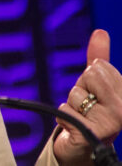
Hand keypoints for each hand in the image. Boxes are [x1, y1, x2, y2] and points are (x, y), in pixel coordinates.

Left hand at [53, 30, 121, 164]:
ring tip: (84, 116)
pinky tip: (75, 126)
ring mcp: (112, 123)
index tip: (98, 93)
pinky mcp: (94, 134)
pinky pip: (66, 110)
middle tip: (89, 104)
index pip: (99, 66)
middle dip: (81, 87)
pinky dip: (64, 116)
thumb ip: (99, 56)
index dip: (91, 77)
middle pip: (88, 75)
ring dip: (73, 103)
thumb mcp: (97, 81)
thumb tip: (100, 32)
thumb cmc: (93, 109)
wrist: (85, 143)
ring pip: (75, 93)